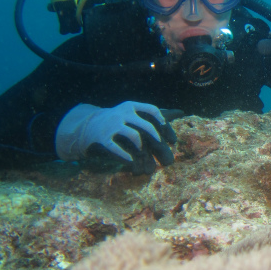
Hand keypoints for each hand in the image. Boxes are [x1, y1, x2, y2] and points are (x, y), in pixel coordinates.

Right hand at [56, 101, 181, 174]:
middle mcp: (123, 113)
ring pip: (133, 136)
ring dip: (143, 150)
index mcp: (133, 106)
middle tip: (166, 154)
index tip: (172, 140)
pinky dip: (125, 157)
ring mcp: (112, 124)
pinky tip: (131, 163)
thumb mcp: (136, 112)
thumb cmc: (119, 120)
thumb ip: (156, 113)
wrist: (89, 125)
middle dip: (158, 141)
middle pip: (146, 126)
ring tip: (148, 158)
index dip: (165, 125)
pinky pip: (116, 148)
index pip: (153, 110)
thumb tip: (181, 111)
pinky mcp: (102, 137)